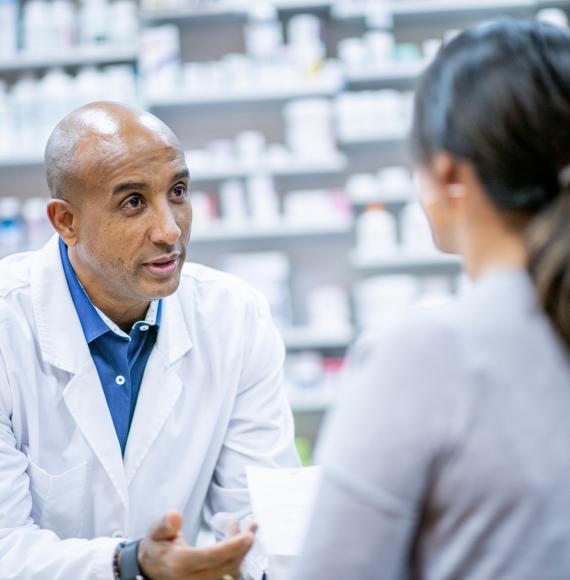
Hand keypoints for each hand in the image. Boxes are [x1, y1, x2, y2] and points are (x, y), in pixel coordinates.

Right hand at [137, 511, 256, 579]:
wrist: (151, 567)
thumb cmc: (156, 546)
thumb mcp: (156, 532)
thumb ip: (166, 525)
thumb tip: (175, 515)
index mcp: (180, 564)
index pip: (211, 557)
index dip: (231, 547)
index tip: (247, 536)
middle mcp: (192, 578)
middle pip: (226, 565)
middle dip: (242, 547)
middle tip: (252, 527)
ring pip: (230, 570)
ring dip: (242, 550)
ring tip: (249, 528)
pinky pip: (227, 572)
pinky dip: (236, 556)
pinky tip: (238, 539)